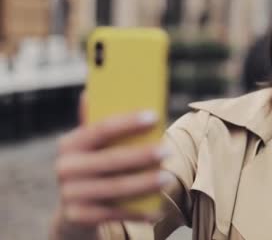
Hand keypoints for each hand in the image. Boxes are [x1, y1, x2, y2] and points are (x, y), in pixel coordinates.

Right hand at [52, 93, 170, 238]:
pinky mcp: (78, 217)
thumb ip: (97, 124)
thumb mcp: (92, 147)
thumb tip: (91, 92)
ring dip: (144, 183)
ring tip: (168, 178)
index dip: (128, 122)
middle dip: (142, 155)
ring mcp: (70, 194)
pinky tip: (157, 210)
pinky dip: (137, 213)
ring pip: (115, 188)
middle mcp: (65, 168)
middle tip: (168, 150)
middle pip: (110, 159)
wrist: (73, 212)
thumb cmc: (94, 167)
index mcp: (70, 144)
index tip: (154, 116)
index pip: (101, 129)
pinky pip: (114, 214)